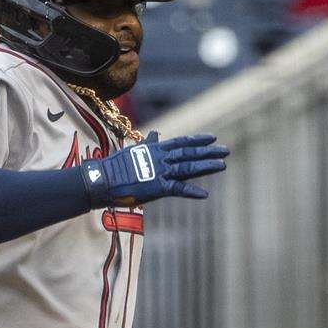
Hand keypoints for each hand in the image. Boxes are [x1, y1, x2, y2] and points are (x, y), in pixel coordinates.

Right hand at [81, 131, 229, 205]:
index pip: (181, 142)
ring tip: (222, 165)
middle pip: (189, 153)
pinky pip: (178, 189)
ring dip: (206, 166)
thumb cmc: (114, 167)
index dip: (197, 140)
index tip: (212, 138)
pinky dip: (191, 192)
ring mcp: (159, 172)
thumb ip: (148, 143)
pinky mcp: (157, 187)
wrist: (102, 179)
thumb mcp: (133, 151)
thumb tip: (155, 133)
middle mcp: (160, 158)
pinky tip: (204, 194)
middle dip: (208, 152)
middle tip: (225, 150)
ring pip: (188, 167)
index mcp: (155, 149)